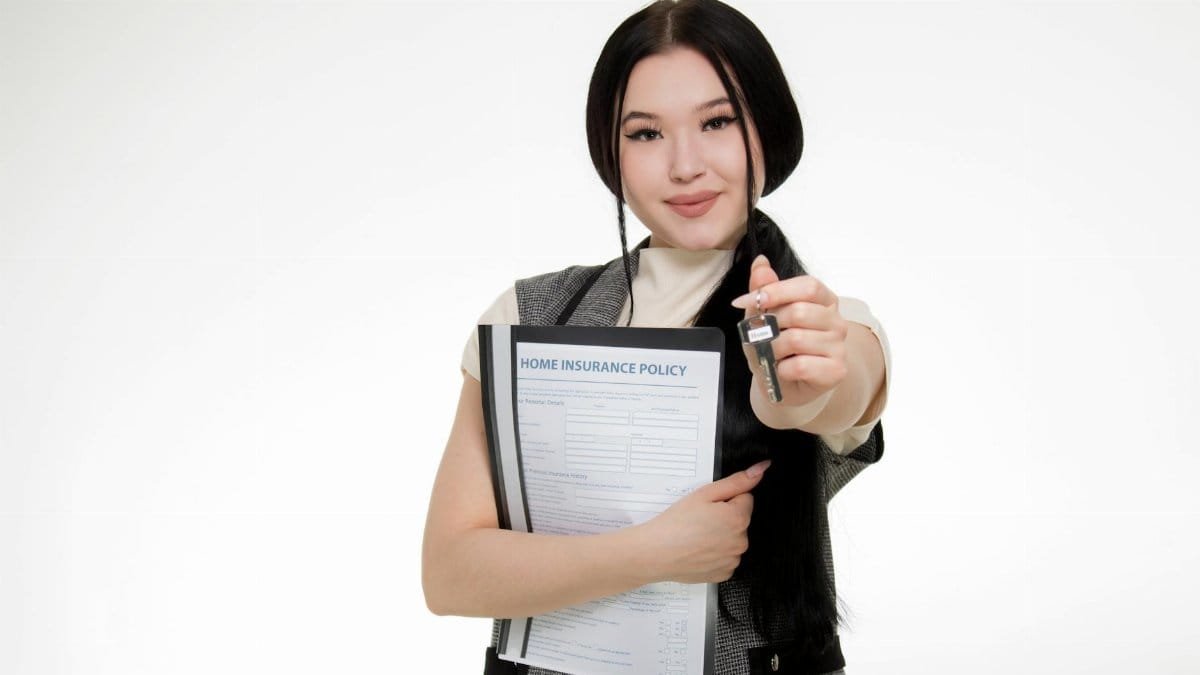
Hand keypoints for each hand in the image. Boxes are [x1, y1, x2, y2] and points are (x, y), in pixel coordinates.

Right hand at [635, 460, 769, 583]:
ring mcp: (732, 559)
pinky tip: (698, 550)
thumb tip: (760, 470)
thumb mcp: (705, 494)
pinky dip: (715, 554)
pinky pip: (725, 558)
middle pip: (739, 520)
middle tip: (699, 520)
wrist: (656, 553)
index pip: (744, 498)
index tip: (708, 506)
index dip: (725, 499)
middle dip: (724, 518)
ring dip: (720, 536)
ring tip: (696, 536)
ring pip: (732, 539)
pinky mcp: (724, 573)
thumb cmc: (676, 523)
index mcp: (738, 518)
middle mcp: (741, 541)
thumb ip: (737, 481)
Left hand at [732, 254, 848, 408]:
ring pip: (796, 339)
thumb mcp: (762, 317)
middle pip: (799, 312)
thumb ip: (764, 290)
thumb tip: (760, 262)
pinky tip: (783, 370)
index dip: (776, 291)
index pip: (808, 286)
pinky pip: (800, 365)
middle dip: (770, 326)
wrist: (782, 385)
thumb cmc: (776, 348)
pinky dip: (781, 370)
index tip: (745, 302)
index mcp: (823, 301)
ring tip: (772, 355)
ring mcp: (839, 346)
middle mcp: (836, 321)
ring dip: (772, 350)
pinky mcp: (836, 370)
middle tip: (761, 338)